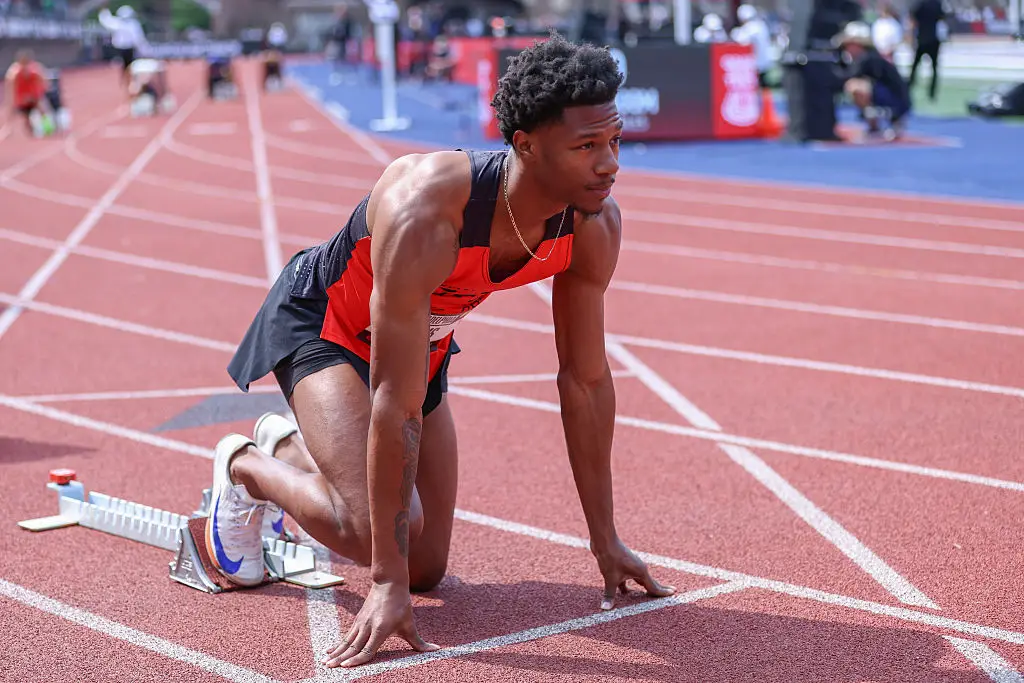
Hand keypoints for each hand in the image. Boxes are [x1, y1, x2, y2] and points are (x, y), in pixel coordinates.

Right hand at [322, 581, 439, 667]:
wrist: (389, 583)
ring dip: (336, 653)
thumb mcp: (410, 624)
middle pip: (353, 647)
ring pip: (347, 641)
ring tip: (325, 663)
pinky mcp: (358, 620)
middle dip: (341, 659)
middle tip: (329, 668)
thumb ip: (419, 642)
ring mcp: (361, 623)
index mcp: (381, 629)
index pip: (368, 649)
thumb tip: (437, 651)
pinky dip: (337, 645)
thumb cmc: (401, 605)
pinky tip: (329, 652)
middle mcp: (369, 626)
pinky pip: (346, 636)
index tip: (346, 666)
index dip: (357, 659)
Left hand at [593, 537, 675, 609]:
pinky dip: (629, 586)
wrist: (604, 541)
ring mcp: (631, 566)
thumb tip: (605, 608)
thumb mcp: (611, 579)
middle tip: (671, 592)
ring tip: (648, 596)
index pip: (654, 587)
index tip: (673, 593)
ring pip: (639, 580)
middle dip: (659, 589)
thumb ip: (610, 594)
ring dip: (643, 588)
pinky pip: (629, 578)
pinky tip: (625, 593)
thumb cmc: (610, 558)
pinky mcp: (623, 565)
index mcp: (641, 572)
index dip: (663, 592)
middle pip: (650, 582)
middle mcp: (639, 568)